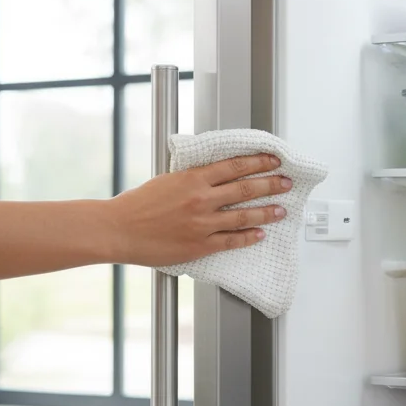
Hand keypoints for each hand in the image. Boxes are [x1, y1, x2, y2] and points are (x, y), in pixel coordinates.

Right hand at [109, 154, 292, 266]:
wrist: (119, 229)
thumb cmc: (137, 205)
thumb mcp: (167, 180)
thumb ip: (193, 178)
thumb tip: (213, 175)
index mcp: (193, 178)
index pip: (235, 166)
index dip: (259, 162)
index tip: (273, 160)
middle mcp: (201, 199)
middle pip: (246, 189)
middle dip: (271, 184)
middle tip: (285, 183)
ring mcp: (202, 223)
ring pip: (243, 215)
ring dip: (266, 211)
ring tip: (281, 209)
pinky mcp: (200, 245)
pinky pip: (231, 241)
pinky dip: (248, 237)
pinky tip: (260, 234)